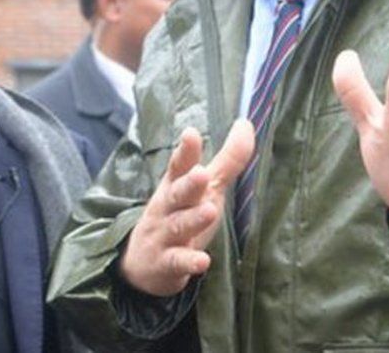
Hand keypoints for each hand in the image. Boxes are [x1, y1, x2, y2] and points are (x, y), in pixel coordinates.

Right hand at [119, 119, 254, 296]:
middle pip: (177, 193)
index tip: (191, 133)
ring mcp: (164, 235)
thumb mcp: (202, 187)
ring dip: (193, 219)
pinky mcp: (166, 263)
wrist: (142, 264)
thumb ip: (226, 159)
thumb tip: (246, 124)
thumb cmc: (179, 214)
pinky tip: (202, 261)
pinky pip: (178, 262)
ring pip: (178, 226)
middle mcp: (167, 207)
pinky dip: (189, 262)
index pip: (179, 165)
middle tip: (201, 174)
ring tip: (210, 211)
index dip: (186, 151)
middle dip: (189, 183)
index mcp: (175, 185)